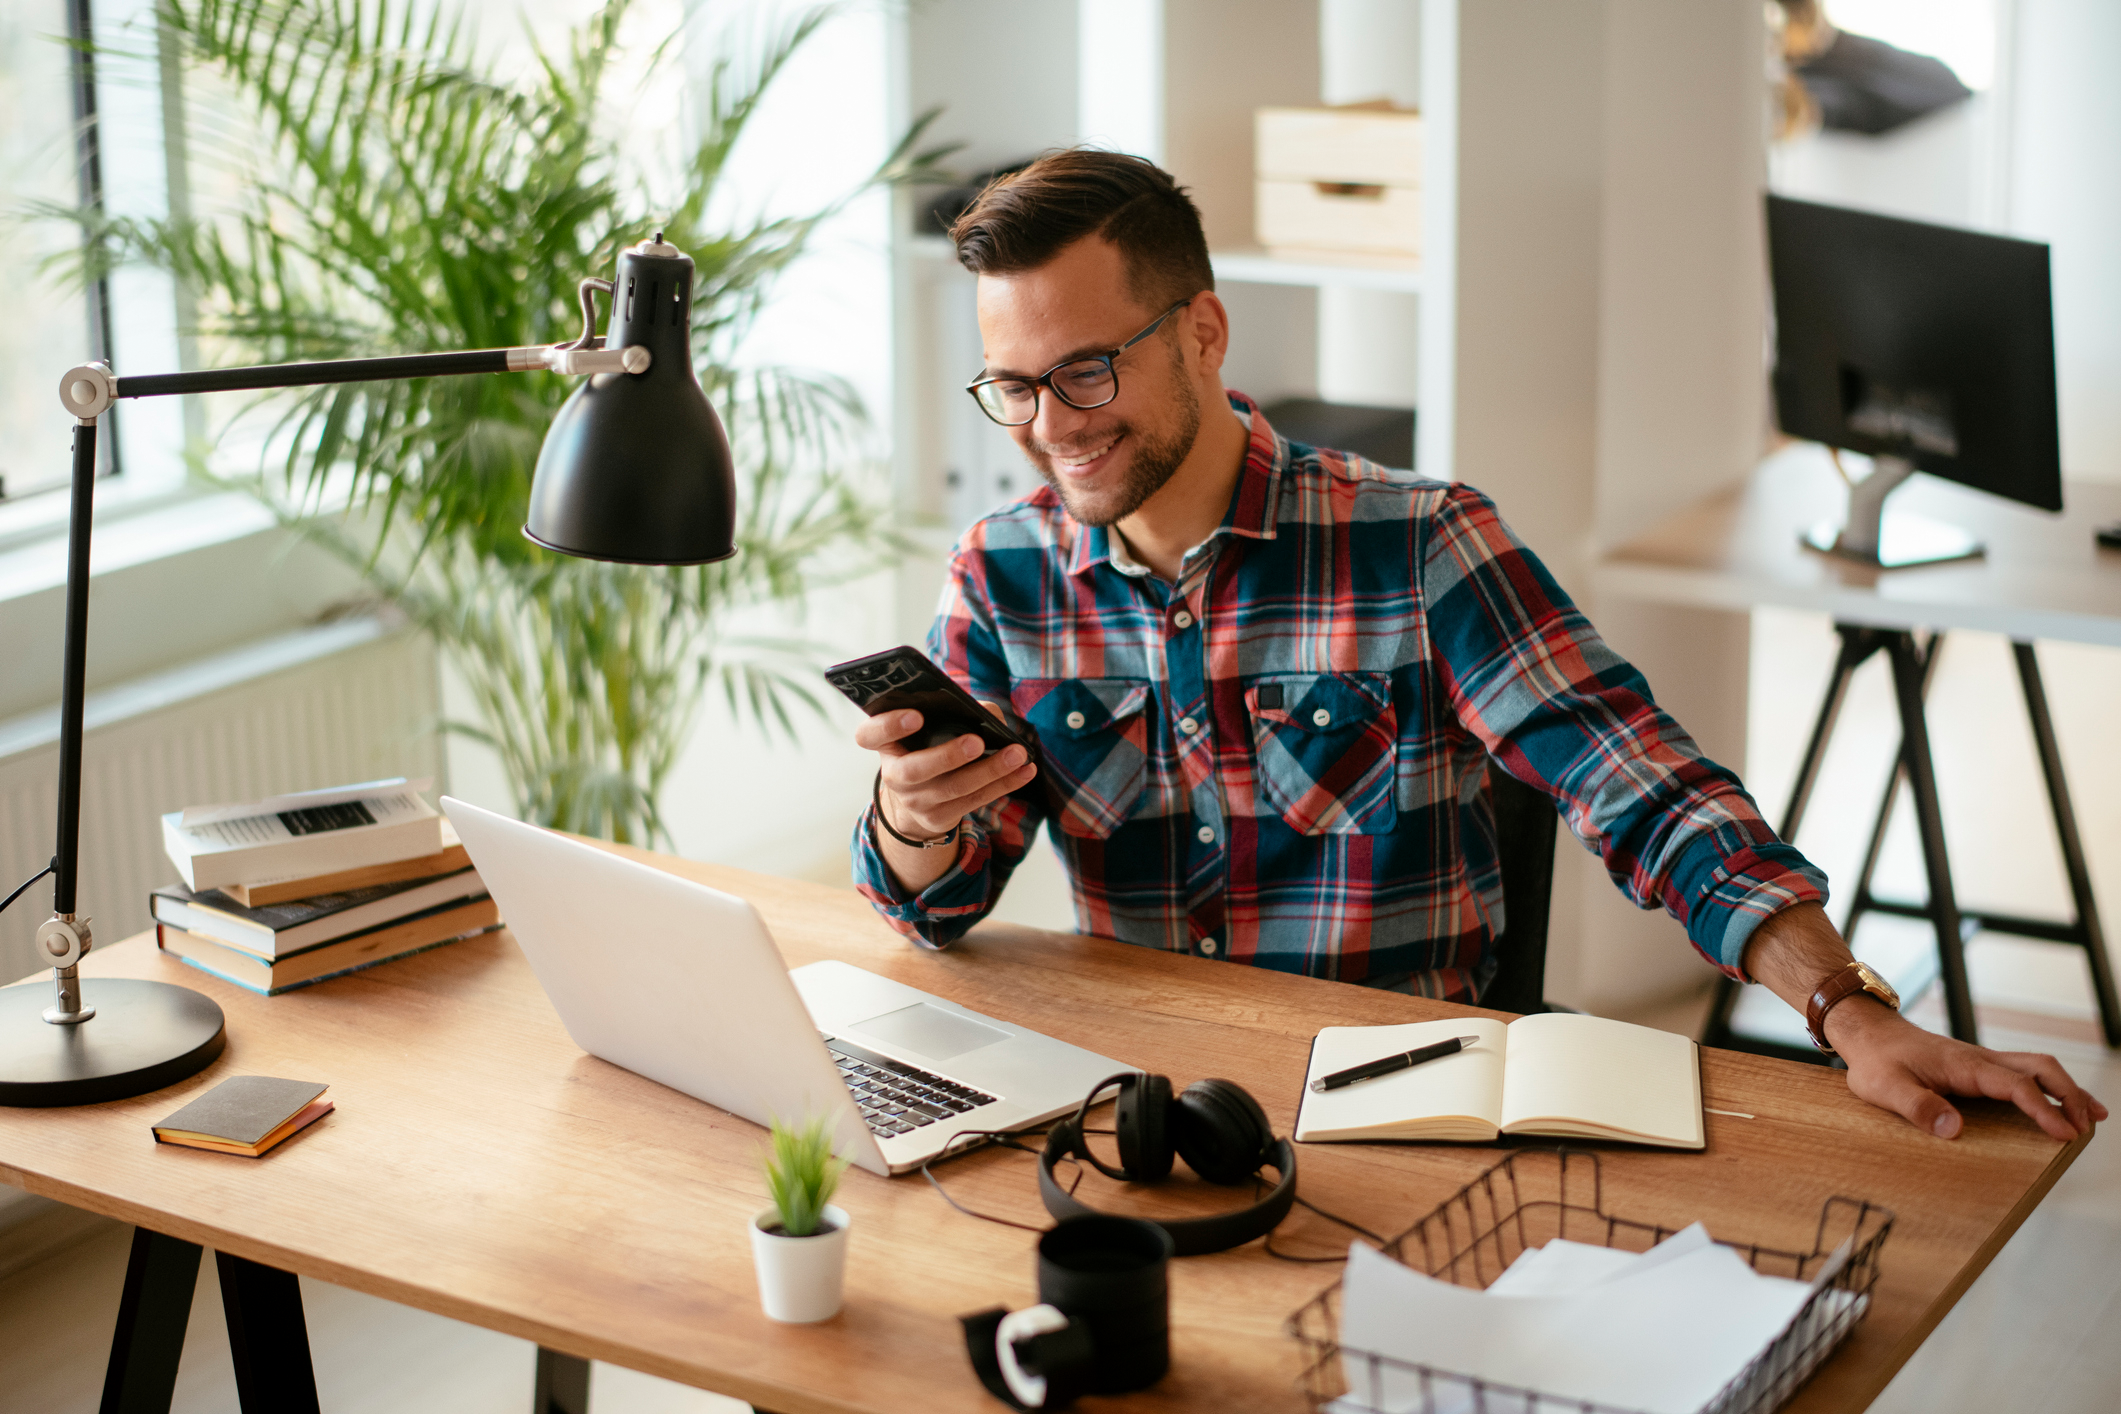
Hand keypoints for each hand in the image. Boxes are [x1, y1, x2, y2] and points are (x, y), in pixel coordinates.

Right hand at [855, 708, 1037, 894]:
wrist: (916, 798)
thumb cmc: (927, 747)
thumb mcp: (928, 729)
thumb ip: (954, 711)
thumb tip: (990, 715)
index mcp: (885, 745)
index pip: (870, 735)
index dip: (889, 725)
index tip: (916, 715)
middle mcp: (894, 775)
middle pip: (915, 770)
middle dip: (948, 756)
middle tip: (977, 741)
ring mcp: (916, 801)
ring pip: (954, 788)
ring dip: (990, 770)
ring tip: (1018, 753)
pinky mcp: (939, 818)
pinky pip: (974, 801)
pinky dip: (1004, 784)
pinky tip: (1025, 771)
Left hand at [1826, 996, 2105, 1141]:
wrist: (1867, 1033)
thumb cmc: (1875, 1061)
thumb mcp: (1886, 1088)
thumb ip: (1919, 1108)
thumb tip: (1956, 1130)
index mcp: (1964, 1065)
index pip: (2016, 1086)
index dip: (2043, 1110)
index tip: (2064, 1134)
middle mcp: (1980, 1059)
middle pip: (2040, 1068)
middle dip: (2069, 1095)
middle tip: (2087, 1127)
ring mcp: (1982, 1061)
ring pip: (2037, 1067)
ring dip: (2066, 1089)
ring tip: (2093, 1117)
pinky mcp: (1978, 1068)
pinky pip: (2024, 1073)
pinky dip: (2049, 1087)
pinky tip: (2060, 1104)